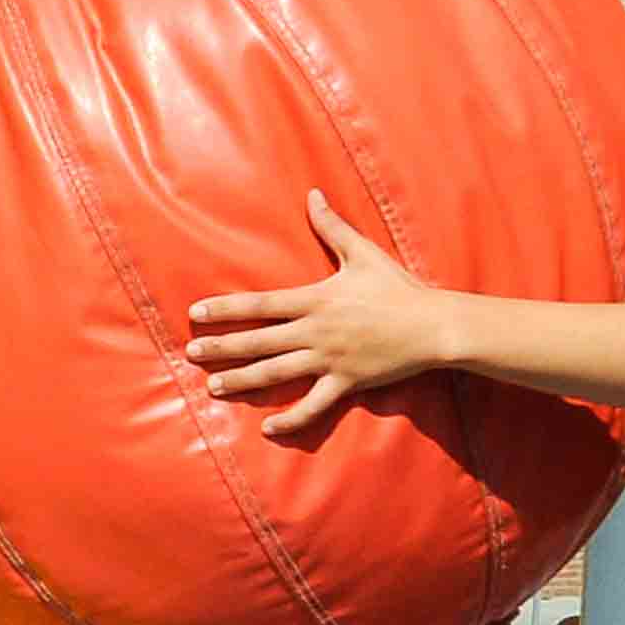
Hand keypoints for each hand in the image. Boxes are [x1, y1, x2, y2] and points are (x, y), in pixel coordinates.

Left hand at [187, 193, 461, 446]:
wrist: (433, 325)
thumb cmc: (398, 288)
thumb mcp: (363, 253)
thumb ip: (333, 227)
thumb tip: (312, 194)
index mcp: (316, 300)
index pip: (260, 306)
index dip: (226, 310)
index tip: (197, 314)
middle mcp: (316, 332)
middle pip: (259, 341)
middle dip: (222, 348)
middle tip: (191, 353)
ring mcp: (330, 360)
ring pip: (277, 374)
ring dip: (243, 381)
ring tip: (214, 387)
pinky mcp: (347, 383)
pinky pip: (314, 406)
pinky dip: (291, 420)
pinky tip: (267, 429)